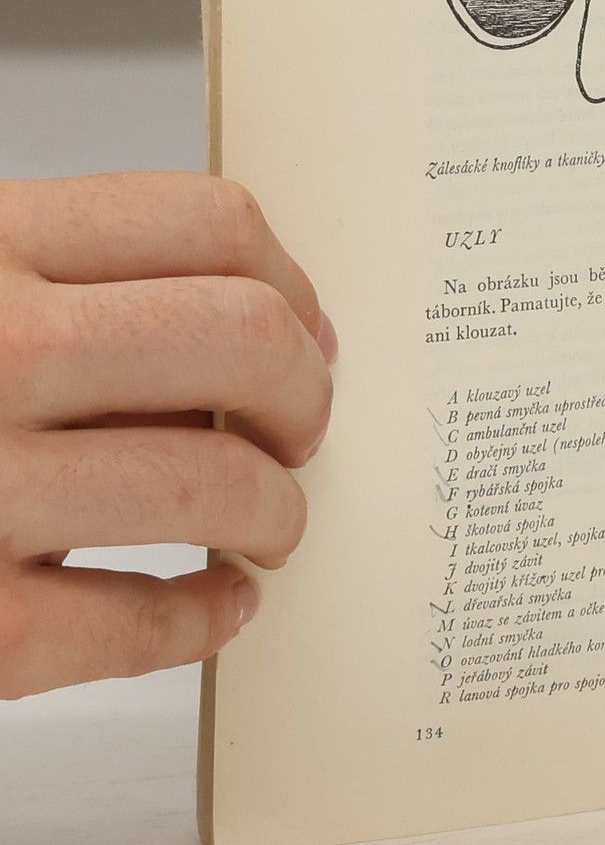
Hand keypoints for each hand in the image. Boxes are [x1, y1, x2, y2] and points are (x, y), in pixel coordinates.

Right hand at [0, 174, 334, 696]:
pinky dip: (210, 616)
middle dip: (303, 394)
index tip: (306, 330)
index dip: (289, 283)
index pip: (206, 221)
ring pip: (220, 484)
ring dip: (275, 512)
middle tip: (296, 430)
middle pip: (243, 342)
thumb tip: (264, 326)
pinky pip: (147, 622)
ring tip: (264, 522)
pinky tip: (215, 602)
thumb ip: (59, 285)